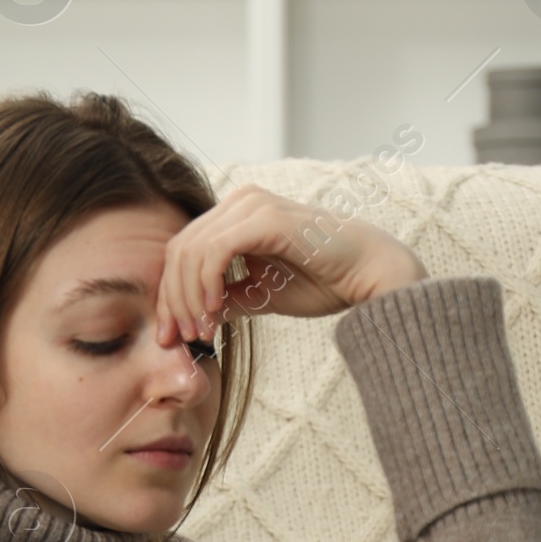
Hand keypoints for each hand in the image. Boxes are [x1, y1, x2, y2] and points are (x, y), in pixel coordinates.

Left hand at [156, 183, 426, 345]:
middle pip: (180, 249)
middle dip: (173, 299)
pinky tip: (213, 313)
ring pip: (192, 251)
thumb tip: (193, 317)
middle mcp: (240, 202)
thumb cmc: (324, 281)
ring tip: (201, 332)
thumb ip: (227, 298)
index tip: (172, 335)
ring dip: (188, 298)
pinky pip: (215, 251)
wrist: (370, 274)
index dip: (171, 293)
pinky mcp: (265, 218)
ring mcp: (252, 205)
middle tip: (179, 339)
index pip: (184, 250)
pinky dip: (206, 284)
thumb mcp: (262, 294)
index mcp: (237, 215)